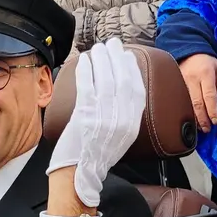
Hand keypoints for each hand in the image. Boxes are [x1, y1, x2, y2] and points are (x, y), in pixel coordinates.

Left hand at [46, 39, 144, 208]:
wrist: (79, 173)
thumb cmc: (95, 154)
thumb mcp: (120, 136)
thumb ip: (124, 114)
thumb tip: (120, 87)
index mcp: (132, 124)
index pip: (137, 89)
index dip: (132, 69)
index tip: (127, 55)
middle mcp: (122, 119)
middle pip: (123, 80)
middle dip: (118, 58)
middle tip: (112, 44)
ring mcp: (104, 117)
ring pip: (106, 80)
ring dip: (101, 60)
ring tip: (97, 48)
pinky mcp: (86, 115)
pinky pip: (88, 86)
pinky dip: (86, 70)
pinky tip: (85, 60)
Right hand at [178, 53, 216, 133]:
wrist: (189, 51)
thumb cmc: (206, 62)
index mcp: (205, 74)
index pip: (209, 96)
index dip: (213, 110)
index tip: (216, 121)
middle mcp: (192, 79)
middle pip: (197, 102)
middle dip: (203, 118)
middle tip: (208, 129)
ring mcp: (181, 82)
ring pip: (187, 104)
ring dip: (194, 117)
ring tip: (200, 128)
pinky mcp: (175, 85)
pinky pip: (180, 101)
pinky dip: (186, 112)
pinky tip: (190, 120)